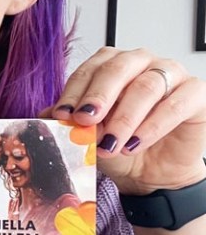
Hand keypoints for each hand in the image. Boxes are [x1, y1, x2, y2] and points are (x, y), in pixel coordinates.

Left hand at [50, 47, 205, 194]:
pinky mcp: (196, 94)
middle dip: (99, 96)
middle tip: (85, 120)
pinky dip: (153, 126)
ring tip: (110, 144)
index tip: (61, 115)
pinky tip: (135, 144)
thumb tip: (43, 116)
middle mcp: (143, 62)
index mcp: (113, 64)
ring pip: (147, 86)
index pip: (91, 69)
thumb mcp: (88, 135)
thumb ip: (69, 121)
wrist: (151, 172)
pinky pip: (176, 103)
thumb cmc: (120, 145)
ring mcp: (172, 74)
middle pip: (119, 68)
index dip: (74, 92)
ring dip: (124, 118)